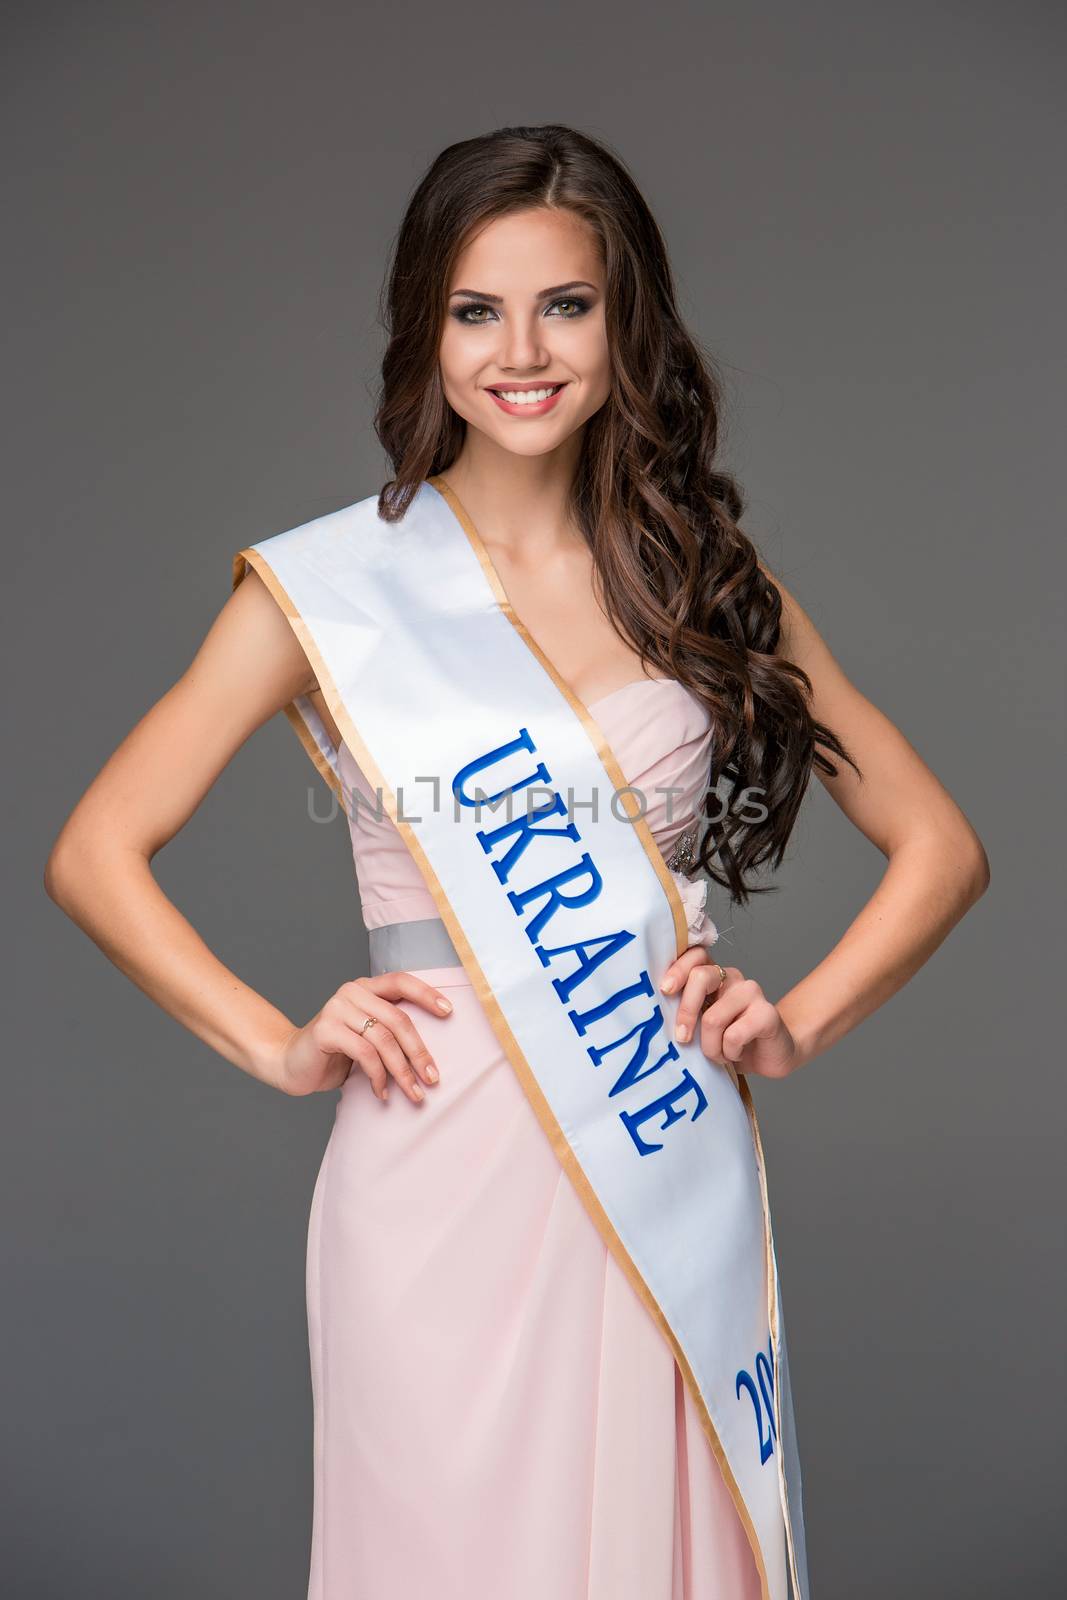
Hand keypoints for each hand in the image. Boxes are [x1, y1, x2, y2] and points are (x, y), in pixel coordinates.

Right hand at [271, 972, 452, 1101]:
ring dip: (402, 1071)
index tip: (449, 1012)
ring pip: (384, 1039)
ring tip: (413, 1093)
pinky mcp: (325, 1029)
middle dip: (419, 1052)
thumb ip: (389, 1030)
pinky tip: (382, 1093)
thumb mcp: (366, 1036)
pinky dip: (378, 1076)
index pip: (401, 981)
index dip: (427, 994)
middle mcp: (351, 991)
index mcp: (365, 988)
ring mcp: (336, 1008)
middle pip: (398, 1019)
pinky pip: (364, 1053)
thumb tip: (430, 1053)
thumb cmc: (335, 1053)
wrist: (290, 1064)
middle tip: (433, 1078)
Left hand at [661, 950, 799, 1080]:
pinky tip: (737, 1054)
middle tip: (683, 1038)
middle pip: (701, 978)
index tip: (665, 991)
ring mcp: (751, 992)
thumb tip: (655, 1015)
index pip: (695, 955)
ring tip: (719, 1055)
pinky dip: (729, 1052)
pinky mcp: (767, 1013)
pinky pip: (734, 1035)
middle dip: (686, 1013)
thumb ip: (686, 1012)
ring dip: (711, 1047)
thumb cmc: (729, 1041)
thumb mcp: (701, 1026)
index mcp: (714, 975)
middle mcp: (732, 978)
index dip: (678, 969)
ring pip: (713, 1017)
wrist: (770, 1056)